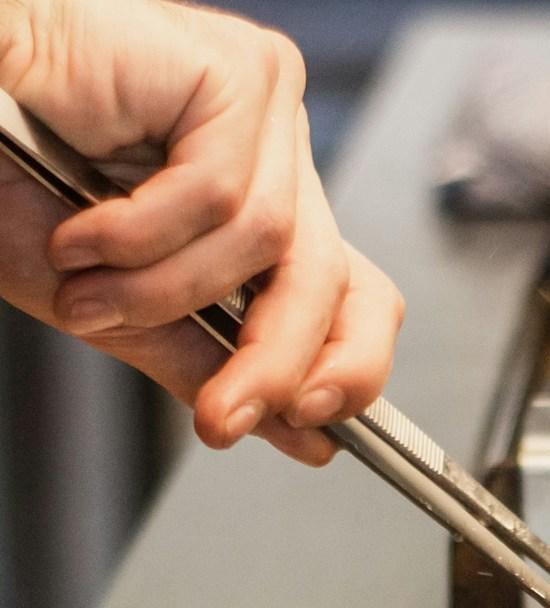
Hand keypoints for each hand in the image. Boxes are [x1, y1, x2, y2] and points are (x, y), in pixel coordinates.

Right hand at [0, 0, 403, 463]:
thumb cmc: (12, 184)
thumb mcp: (130, 314)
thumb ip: (217, 367)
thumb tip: (310, 438)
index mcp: (269, 204)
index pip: (360, 297)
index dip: (351, 366)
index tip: (314, 427)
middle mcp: (279, 154)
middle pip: (330, 281)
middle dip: (271, 362)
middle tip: (220, 418)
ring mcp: (264, 108)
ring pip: (267, 243)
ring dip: (163, 293)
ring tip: (87, 294)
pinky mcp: (233, 73)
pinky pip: (219, 193)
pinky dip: (139, 236)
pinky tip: (78, 235)